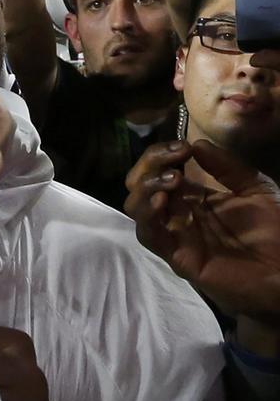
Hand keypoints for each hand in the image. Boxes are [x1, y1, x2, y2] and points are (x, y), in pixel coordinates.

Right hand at [125, 140, 279, 325]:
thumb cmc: (274, 232)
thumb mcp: (256, 188)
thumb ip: (228, 167)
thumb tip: (197, 144)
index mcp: (192, 195)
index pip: (158, 168)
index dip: (162, 153)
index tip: (183, 147)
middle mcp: (177, 212)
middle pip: (139, 183)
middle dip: (150, 164)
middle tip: (176, 159)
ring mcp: (174, 234)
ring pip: (136, 207)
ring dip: (146, 187)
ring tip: (172, 180)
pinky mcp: (177, 256)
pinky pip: (149, 235)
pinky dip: (148, 215)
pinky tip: (163, 200)